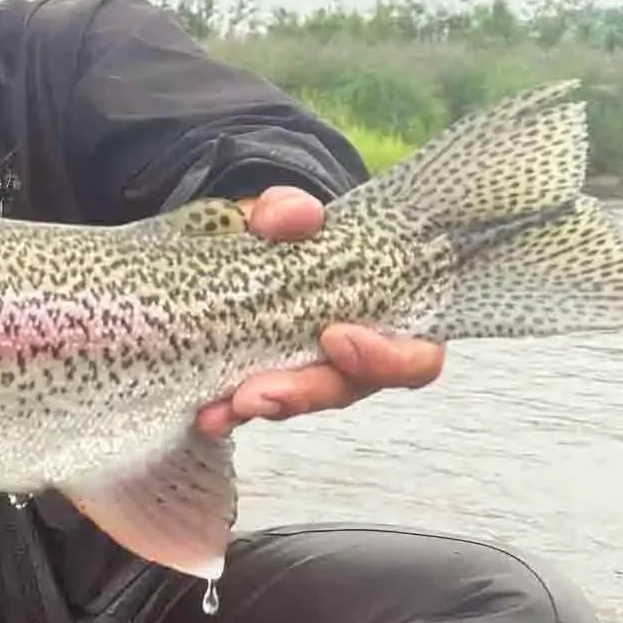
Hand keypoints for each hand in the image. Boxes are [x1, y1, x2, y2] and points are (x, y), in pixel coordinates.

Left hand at [193, 185, 446, 437]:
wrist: (236, 243)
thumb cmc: (283, 234)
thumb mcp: (283, 213)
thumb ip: (290, 209)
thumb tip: (294, 215)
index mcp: (386, 314)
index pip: (417, 357)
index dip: (390, 360)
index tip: (336, 337)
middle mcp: (354, 354)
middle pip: (348, 389)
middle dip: (305, 392)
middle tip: (257, 393)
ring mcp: (309, 372)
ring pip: (299, 402)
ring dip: (262, 406)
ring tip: (219, 411)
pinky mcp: (266, 382)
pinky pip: (255, 404)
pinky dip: (229, 409)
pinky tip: (206, 412)